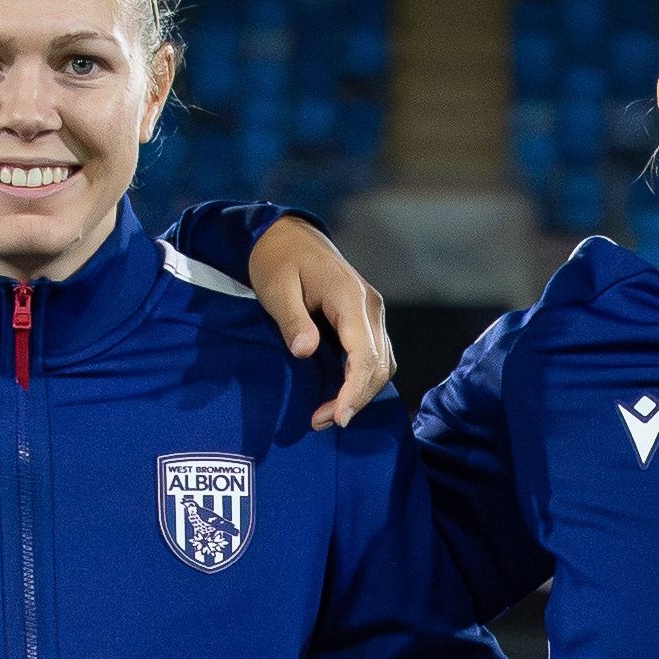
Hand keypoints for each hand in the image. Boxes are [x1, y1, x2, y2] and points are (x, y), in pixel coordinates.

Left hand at [244, 218, 398, 426]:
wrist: (288, 236)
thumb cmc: (278, 260)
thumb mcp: (276, 288)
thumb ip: (293, 321)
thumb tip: (306, 352)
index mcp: (350, 297)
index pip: (365, 355)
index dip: (354, 391)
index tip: (338, 418)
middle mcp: (370, 306)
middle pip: (379, 365)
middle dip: (354, 400)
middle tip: (320, 422)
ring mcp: (372, 313)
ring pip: (382, 364)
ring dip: (359, 394)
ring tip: (326, 415)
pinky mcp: (366, 320)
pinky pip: (375, 356)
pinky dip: (361, 380)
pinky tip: (337, 394)